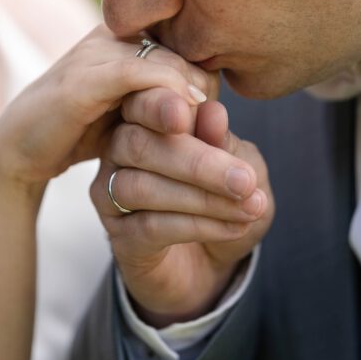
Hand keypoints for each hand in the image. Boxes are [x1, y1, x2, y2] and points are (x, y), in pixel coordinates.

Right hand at [0, 26, 215, 189]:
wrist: (18, 151)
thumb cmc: (78, 131)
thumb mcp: (128, 114)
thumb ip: (163, 101)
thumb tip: (213, 103)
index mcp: (122, 35)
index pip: (182, 45)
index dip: (203, 78)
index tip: (215, 116)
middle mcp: (109, 34)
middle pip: (177, 50)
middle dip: (203, 86)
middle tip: (220, 123)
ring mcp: (93, 53)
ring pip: (162, 61)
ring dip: (192, 93)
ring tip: (210, 124)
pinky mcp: (80, 79)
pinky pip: (135, 74)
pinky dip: (166, 92)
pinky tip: (184, 118)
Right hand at [91, 97, 273, 325]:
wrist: (216, 259)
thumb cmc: (225, 196)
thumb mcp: (240, 163)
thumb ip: (223, 140)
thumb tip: (213, 112)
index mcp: (145, 117)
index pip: (141, 100)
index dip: (165, 104)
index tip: (211, 113)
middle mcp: (118, 149)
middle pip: (139, 144)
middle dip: (198, 162)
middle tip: (245, 180)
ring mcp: (111, 193)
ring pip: (142, 187)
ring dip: (203, 199)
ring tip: (249, 207)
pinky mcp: (119, 236)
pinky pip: (150, 226)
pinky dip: (198, 225)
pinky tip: (233, 227)